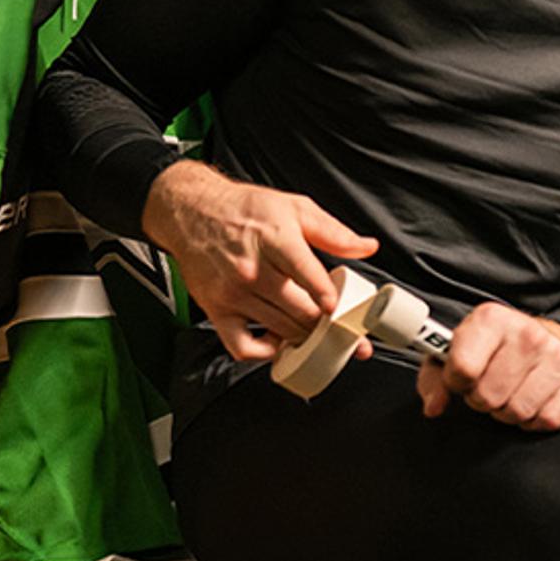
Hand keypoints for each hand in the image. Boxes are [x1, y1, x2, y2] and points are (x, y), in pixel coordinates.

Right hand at [141, 160, 378, 361]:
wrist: (192, 212)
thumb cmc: (244, 210)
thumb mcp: (294, 208)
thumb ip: (333, 232)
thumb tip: (367, 247)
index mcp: (276, 239)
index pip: (310, 278)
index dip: (332, 301)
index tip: (345, 312)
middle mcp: (253, 269)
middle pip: (300, 311)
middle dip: (328, 327)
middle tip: (344, 332)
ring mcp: (233, 293)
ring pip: (279, 330)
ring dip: (304, 338)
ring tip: (317, 334)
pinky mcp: (217, 310)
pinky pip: (242, 347)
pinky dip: (264, 352)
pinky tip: (277, 341)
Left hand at [417, 304, 559, 430]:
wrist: (550, 340)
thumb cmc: (497, 349)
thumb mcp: (458, 353)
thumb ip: (435, 379)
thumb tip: (434, 406)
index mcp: (491, 319)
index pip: (461, 369)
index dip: (457, 383)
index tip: (464, 378)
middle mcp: (527, 333)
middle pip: (488, 396)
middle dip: (484, 399)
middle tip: (491, 386)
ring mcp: (558, 355)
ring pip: (518, 411)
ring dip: (510, 411)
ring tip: (513, 391)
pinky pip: (547, 420)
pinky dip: (538, 418)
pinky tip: (536, 399)